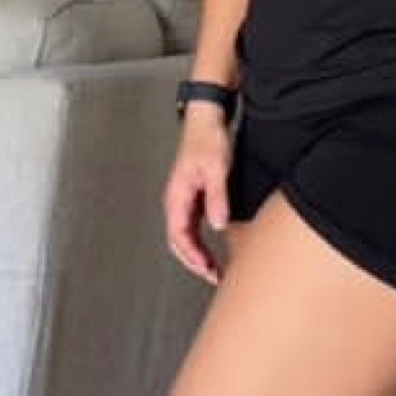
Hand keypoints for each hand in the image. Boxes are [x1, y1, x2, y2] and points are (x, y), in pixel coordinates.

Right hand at [163, 107, 231, 286]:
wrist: (207, 119)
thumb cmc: (208, 139)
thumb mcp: (217, 169)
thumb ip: (217, 198)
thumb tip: (219, 224)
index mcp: (177, 195)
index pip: (179, 235)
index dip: (192, 255)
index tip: (206, 269)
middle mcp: (177, 200)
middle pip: (179, 241)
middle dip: (194, 262)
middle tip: (213, 277)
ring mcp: (185, 200)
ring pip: (186, 236)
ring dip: (198, 255)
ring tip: (214, 270)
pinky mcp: (194, 197)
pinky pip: (194, 227)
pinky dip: (201, 243)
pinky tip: (214, 250)